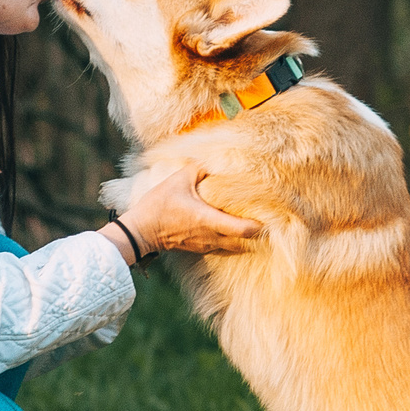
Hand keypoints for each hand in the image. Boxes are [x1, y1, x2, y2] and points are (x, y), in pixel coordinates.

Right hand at [109, 163, 262, 260]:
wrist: (140, 231)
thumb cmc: (159, 206)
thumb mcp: (178, 180)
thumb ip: (198, 169)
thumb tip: (212, 162)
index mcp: (210, 220)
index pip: (244, 229)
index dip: (259, 225)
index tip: (268, 216)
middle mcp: (211, 237)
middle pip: (244, 242)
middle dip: (256, 235)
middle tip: (265, 221)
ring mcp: (205, 245)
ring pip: (234, 247)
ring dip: (243, 239)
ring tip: (251, 225)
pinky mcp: (198, 248)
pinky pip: (221, 247)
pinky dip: (230, 240)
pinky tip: (230, 229)